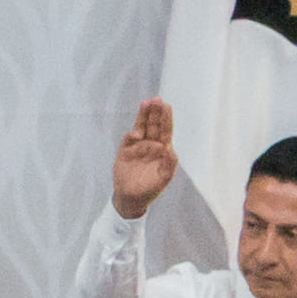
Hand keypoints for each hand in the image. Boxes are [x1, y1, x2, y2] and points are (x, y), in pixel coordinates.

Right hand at [111, 98, 179, 220]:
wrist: (131, 198)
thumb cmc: (151, 189)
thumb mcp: (164, 177)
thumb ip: (170, 163)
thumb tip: (170, 148)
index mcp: (162, 149)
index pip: (165, 130)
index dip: (166, 118)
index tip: (167, 106)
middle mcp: (150, 144)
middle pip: (153, 125)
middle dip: (155, 112)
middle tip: (156, 99)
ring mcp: (138, 146)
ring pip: (141, 127)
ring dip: (143, 116)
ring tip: (146, 103)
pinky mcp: (125, 150)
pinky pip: (129, 139)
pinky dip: (133, 134)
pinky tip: (137, 132)